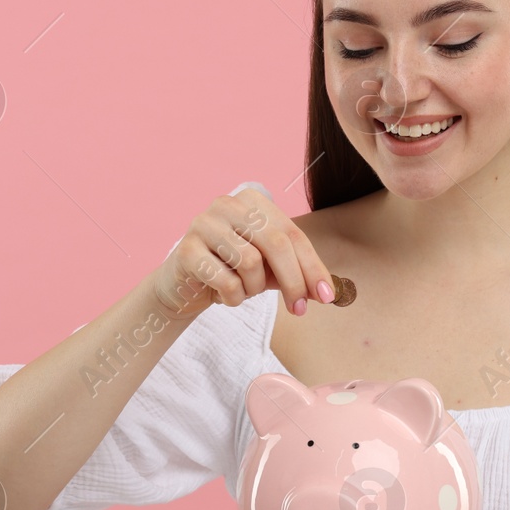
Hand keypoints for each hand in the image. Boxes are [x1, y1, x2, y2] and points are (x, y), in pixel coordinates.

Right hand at [149, 187, 336, 320]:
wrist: (182, 287)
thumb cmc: (230, 272)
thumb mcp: (268, 269)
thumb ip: (296, 273)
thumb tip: (328, 291)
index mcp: (253, 201)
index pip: (292, 234)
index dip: (313, 267)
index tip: (327, 296)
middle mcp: (227, 204)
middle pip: (276, 244)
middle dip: (293, 281)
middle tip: (300, 308)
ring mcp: (204, 223)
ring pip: (250, 262)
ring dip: (253, 288)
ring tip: (244, 291)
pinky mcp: (186, 249)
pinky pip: (226, 280)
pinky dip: (233, 297)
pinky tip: (224, 296)